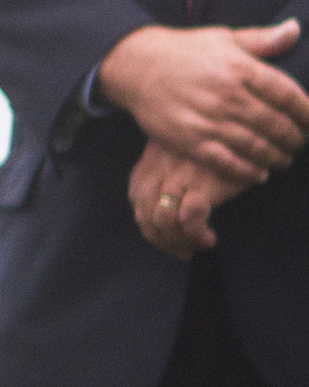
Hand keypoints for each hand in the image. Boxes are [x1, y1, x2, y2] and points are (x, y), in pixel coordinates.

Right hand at [92, 20, 308, 179]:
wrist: (136, 66)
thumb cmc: (185, 51)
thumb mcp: (224, 38)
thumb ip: (262, 40)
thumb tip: (295, 29)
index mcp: (239, 67)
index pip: (287, 94)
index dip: (307, 111)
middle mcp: (226, 95)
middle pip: (276, 125)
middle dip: (295, 138)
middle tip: (300, 143)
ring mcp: (208, 120)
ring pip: (256, 147)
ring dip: (277, 157)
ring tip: (284, 159)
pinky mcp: (190, 140)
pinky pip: (228, 163)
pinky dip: (249, 172)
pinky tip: (260, 172)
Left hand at [128, 136, 244, 255]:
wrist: (251, 136)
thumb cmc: (219, 149)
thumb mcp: (186, 153)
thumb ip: (168, 174)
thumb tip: (163, 217)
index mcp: (153, 158)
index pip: (136, 197)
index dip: (148, 222)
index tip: (165, 237)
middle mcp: (160, 165)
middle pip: (145, 213)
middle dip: (161, 240)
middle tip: (182, 250)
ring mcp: (180, 174)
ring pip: (163, 220)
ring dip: (178, 242)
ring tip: (196, 246)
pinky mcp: (203, 182)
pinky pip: (189, 219)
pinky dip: (196, 235)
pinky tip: (208, 239)